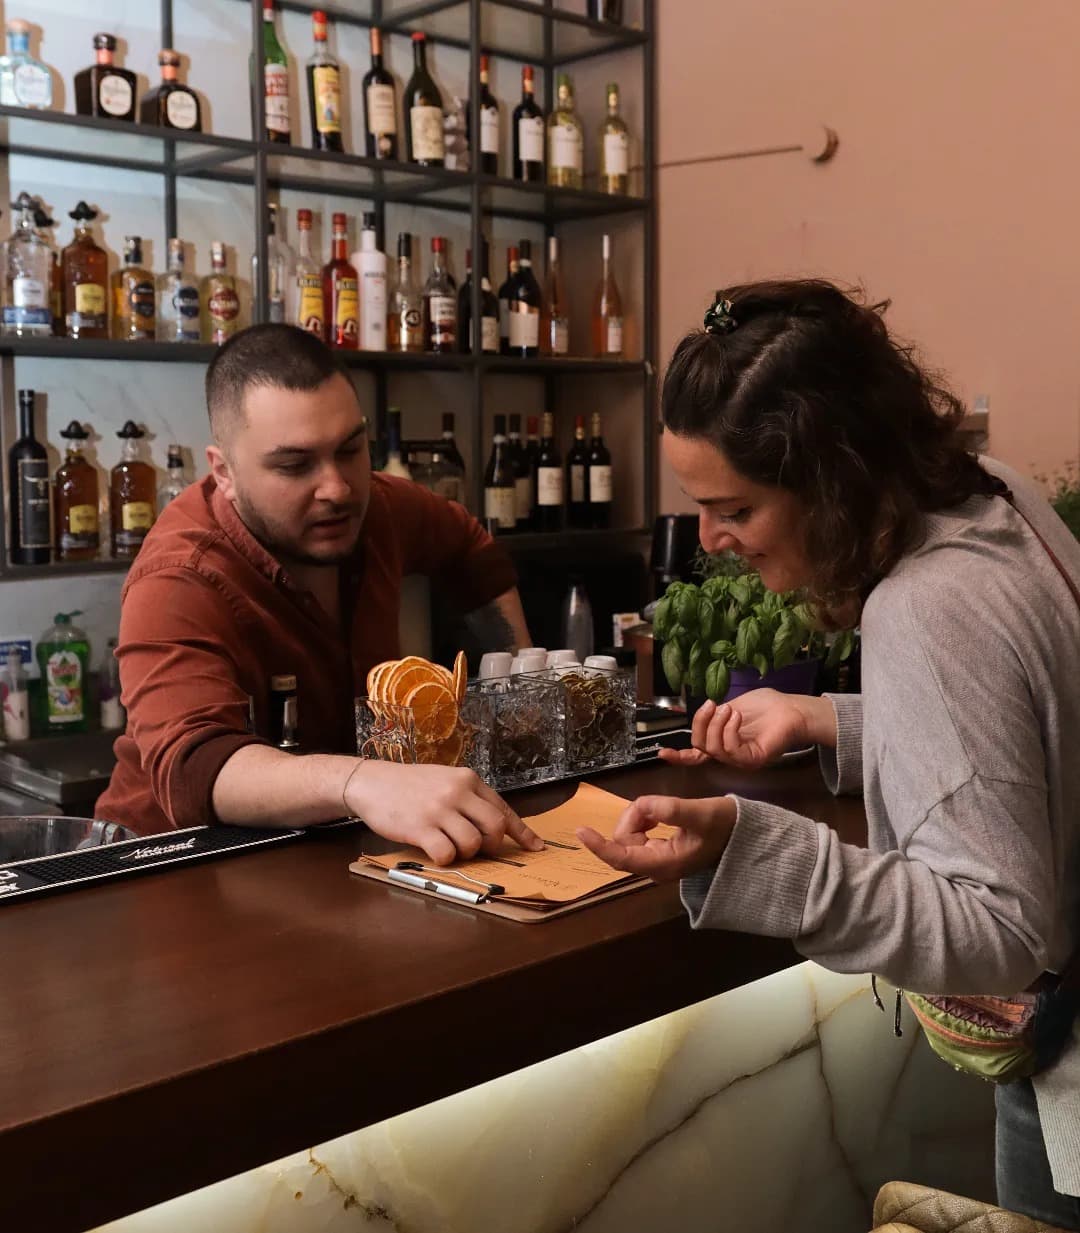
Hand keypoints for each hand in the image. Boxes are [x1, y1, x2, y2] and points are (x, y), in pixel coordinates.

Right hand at [345, 762, 542, 865]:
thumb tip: (497, 826)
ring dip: (464, 853)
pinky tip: (433, 850)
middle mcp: (457, 791)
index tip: (535, 847)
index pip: (503, 808)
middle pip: (495, 827)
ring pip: (473, 843)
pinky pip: (446, 854)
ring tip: (448, 845)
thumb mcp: (445, 780)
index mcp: (468, 779)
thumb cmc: (410, 785)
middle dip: (491, 845)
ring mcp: (439, 809)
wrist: (371, 782)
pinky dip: (444, 859)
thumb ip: (469, 799)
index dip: (522, 832)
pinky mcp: (421, 827)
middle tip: (478, 849)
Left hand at [576, 794, 736, 881]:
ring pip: (629, 837)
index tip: (580, 831)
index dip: (599, 845)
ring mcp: (657, 862)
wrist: (744, 835)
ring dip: (639, 818)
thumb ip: (672, 810)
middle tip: (657, 804)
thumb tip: (645, 806)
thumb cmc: (724, 824)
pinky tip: (660, 816)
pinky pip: (638, 836)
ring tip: (666, 810)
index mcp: (664, 863)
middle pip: (623, 842)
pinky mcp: (659, 854)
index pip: (621, 858)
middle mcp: (656, 868)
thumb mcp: (701, 812)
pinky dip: (644, 820)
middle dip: (633, 819)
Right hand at [659, 689, 823, 770]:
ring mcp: (741, 759)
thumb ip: (715, 715)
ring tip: (728, 709)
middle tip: (711, 705)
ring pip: (713, 749)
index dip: (679, 755)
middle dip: (700, 723)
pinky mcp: (753, 759)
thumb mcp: (732, 705)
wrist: (793, 709)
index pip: (697, 755)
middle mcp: (730, 755)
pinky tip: (736, 717)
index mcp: (723, 743)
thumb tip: (702, 715)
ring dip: (716, 724)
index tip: (663, 752)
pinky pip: (730, 750)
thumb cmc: (767, 706)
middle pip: (700, 747)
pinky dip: (729, 730)